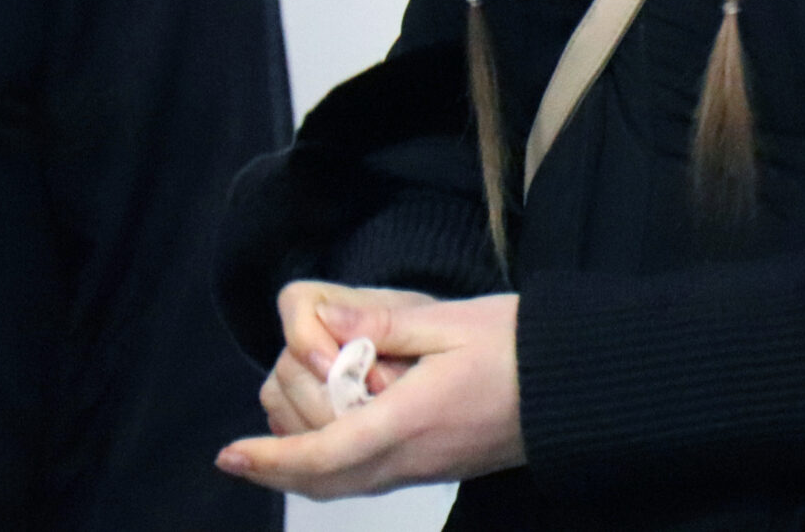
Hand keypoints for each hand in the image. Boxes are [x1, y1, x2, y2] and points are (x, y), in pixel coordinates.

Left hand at [219, 293, 523, 497]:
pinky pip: (363, 478)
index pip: (325, 454)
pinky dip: (328, 463)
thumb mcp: (453, 320)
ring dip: (301, 460)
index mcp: (411, 419)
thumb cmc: (522, 346)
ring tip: (289, 417)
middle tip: (275, 398)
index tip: (228, 455)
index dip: (271, 461)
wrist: (576, 388)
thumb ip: (384, 325)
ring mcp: (421, 469)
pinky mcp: (430, 468)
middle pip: (322, 479)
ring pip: (340, 484)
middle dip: (278, 452)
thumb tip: (326, 325)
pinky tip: (324, 428)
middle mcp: (410, 457)